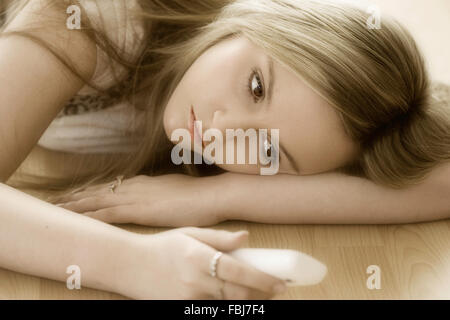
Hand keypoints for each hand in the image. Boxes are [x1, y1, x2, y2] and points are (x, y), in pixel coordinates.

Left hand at [54, 174, 225, 226]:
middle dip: (76, 197)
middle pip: (99, 191)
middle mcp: (135, 187)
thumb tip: (155, 198)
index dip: (91, 191)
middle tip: (56, 200)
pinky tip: (78, 219)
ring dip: (76, 205)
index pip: (110, 187)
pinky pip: (109, 213)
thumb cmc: (200, 195)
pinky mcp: (140, 209)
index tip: (75, 195)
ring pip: (98, 200)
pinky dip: (91, 215)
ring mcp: (137, 197)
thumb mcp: (176, 191)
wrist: (212, 195)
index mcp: (144, 182)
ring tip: (57, 209)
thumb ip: (160, 194)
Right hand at [116, 227, 287, 298]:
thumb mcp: (190, 233)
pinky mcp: (180, 309)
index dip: (263, 279)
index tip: (280, 283)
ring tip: (258, 294)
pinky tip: (232, 299)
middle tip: (276, 290)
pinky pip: (210, 311)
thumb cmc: (162, 246)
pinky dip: (225, 306)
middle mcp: (195, 281)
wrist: (130, 265)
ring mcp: (187, 299)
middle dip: (261, 294)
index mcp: (198, 257)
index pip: (238, 270)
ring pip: (227, 305)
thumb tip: (246, 237)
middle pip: (238, 294)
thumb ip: (219, 238)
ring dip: (246, 302)